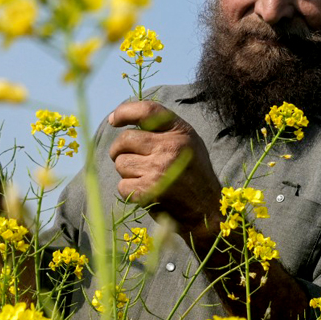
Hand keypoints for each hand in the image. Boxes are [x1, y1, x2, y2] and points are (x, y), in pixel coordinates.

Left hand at [108, 101, 221, 234]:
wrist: (206, 208)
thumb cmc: (192, 172)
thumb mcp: (187, 142)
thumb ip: (161, 128)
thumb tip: (116, 118)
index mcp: (180, 131)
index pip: (147, 111)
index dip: (124, 112)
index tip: (113, 120)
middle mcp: (170, 147)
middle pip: (125, 139)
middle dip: (119, 149)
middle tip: (128, 157)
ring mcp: (159, 169)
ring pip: (120, 163)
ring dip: (126, 171)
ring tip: (144, 176)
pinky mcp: (150, 191)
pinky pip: (122, 185)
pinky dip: (129, 190)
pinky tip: (145, 191)